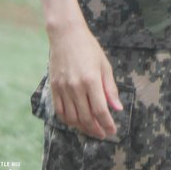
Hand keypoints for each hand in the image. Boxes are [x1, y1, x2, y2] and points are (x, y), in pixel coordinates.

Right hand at [47, 20, 122, 138]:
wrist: (66, 35)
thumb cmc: (89, 48)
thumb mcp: (104, 65)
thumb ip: (110, 88)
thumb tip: (117, 108)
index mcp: (91, 80)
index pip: (100, 110)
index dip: (107, 123)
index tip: (112, 131)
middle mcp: (76, 86)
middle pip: (86, 117)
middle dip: (96, 129)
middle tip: (103, 134)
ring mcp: (63, 88)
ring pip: (72, 118)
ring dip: (82, 128)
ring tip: (91, 129)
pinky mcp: (54, 88)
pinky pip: (60, 111)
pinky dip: (68, 121)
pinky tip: (76, 122)